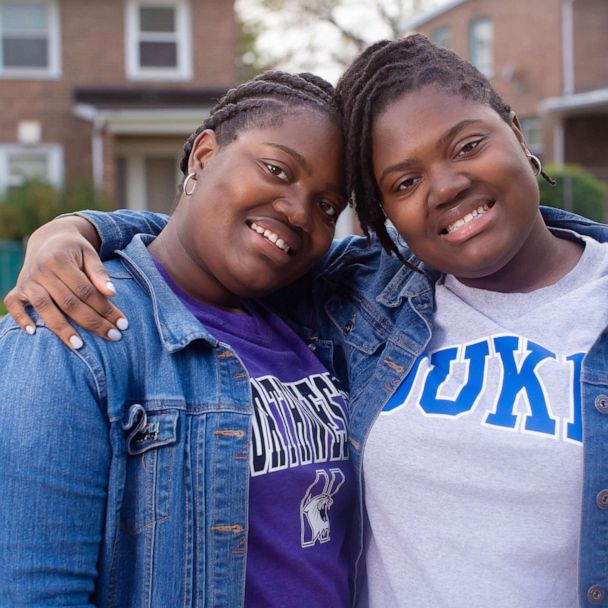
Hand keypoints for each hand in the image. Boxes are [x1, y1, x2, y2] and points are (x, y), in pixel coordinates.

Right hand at [4, 216, 128, 348]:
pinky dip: (21, 319)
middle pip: (69, 303)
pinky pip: (13, 305)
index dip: (105, 308)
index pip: (86, 291)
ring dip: (62, 329)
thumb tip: (112, 293)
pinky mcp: (18, 289)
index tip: (122, 324)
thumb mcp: (89, 254)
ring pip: (44, 307)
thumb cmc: (75, 251)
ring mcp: (27, 281)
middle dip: (92, 322)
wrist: (49, 240)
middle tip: (113, 337)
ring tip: (79, 346)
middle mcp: (41, 271)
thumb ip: (99, 273)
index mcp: (60, 260)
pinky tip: (33, 333)